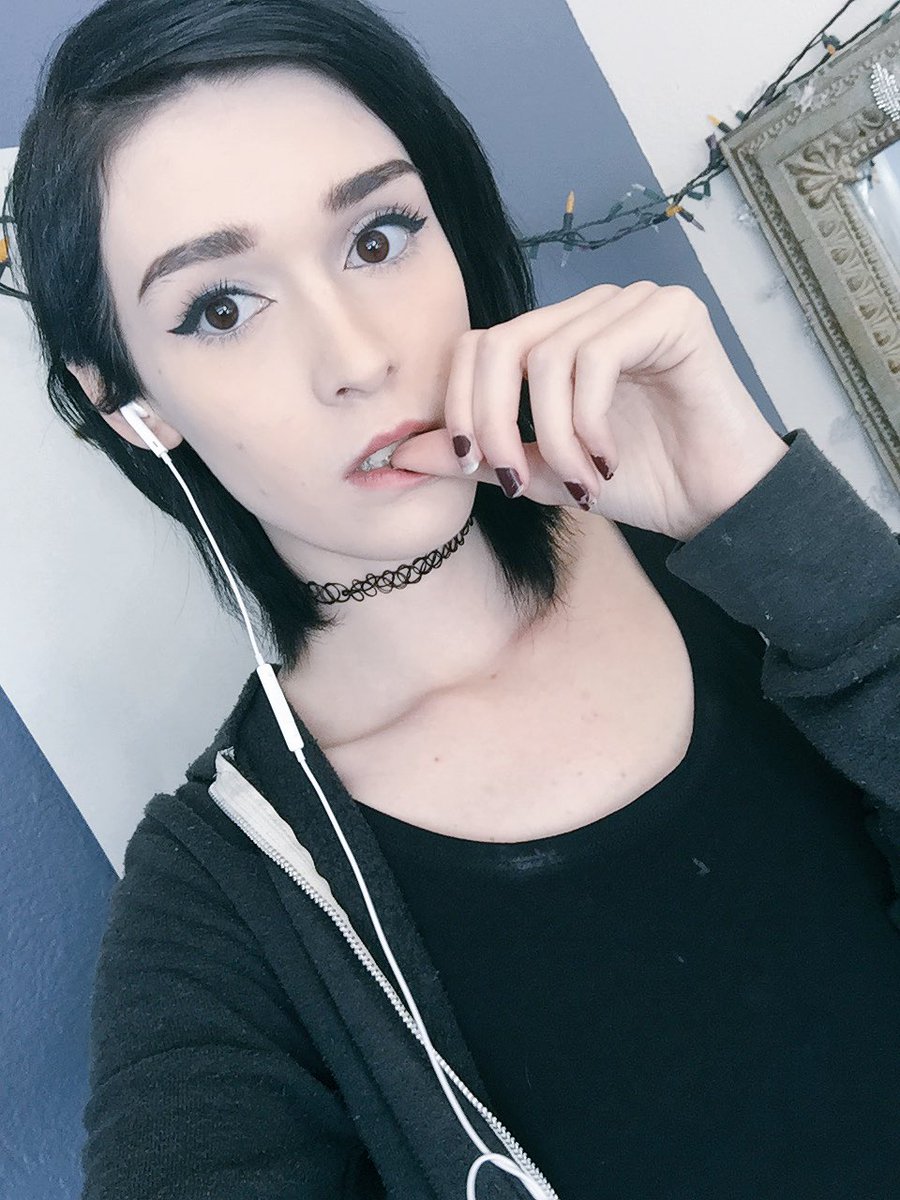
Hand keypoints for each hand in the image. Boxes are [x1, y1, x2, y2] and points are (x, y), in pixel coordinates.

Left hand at [389, 281, 788, 541]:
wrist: (716, 502)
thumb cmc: (637, 482)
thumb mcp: (539, 473)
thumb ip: (479, 456)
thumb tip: (402, 453)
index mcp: (554, 336)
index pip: (476, 346)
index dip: (460, 406)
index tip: (474, 468)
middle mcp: (588, 309)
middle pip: (499, 343)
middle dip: (493, 422)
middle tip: (515, 482)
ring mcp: (631, 304)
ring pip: (547, 357)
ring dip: (553, 437)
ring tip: (581, 482)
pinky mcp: (672, 315)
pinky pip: (596, 358)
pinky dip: (590, 422)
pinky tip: (609, 460)